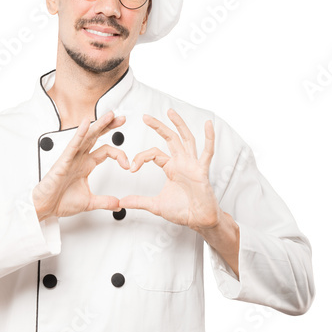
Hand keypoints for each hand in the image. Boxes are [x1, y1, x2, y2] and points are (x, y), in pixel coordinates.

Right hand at [33, 111, 130, 220]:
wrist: (45, 207)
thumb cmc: (60, 201)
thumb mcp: (89, 202)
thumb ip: (105, 201)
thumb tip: (119, 204)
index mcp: (86, 165)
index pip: (106, 152)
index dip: (119, 155)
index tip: (128, 165)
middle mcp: (79, 158)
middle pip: (96, 137)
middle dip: (109, 127)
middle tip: (121, 118)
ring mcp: (71, 158)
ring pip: (86, 137)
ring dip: (98, 125)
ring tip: (109, 115)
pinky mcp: (63, 162)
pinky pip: (73, 145)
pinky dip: (80, 134)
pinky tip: (86, 124)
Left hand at [119, 108, 220, 231]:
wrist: (199, 220)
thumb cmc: (184, 210)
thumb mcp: (156, 205)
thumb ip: (139, 201)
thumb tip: (122, 201)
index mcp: (172, 168)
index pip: (154, 154)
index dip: (141, 158)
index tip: (131, 167)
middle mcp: (182, 162)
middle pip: (170, 138)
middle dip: (158, 126)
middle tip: (145, 117)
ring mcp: (193, 165)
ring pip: (186, 139)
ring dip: (179, 125)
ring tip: (171, 112)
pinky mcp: (202, 171)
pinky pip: (207, 152)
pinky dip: (209, 138)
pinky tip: (208, 125)